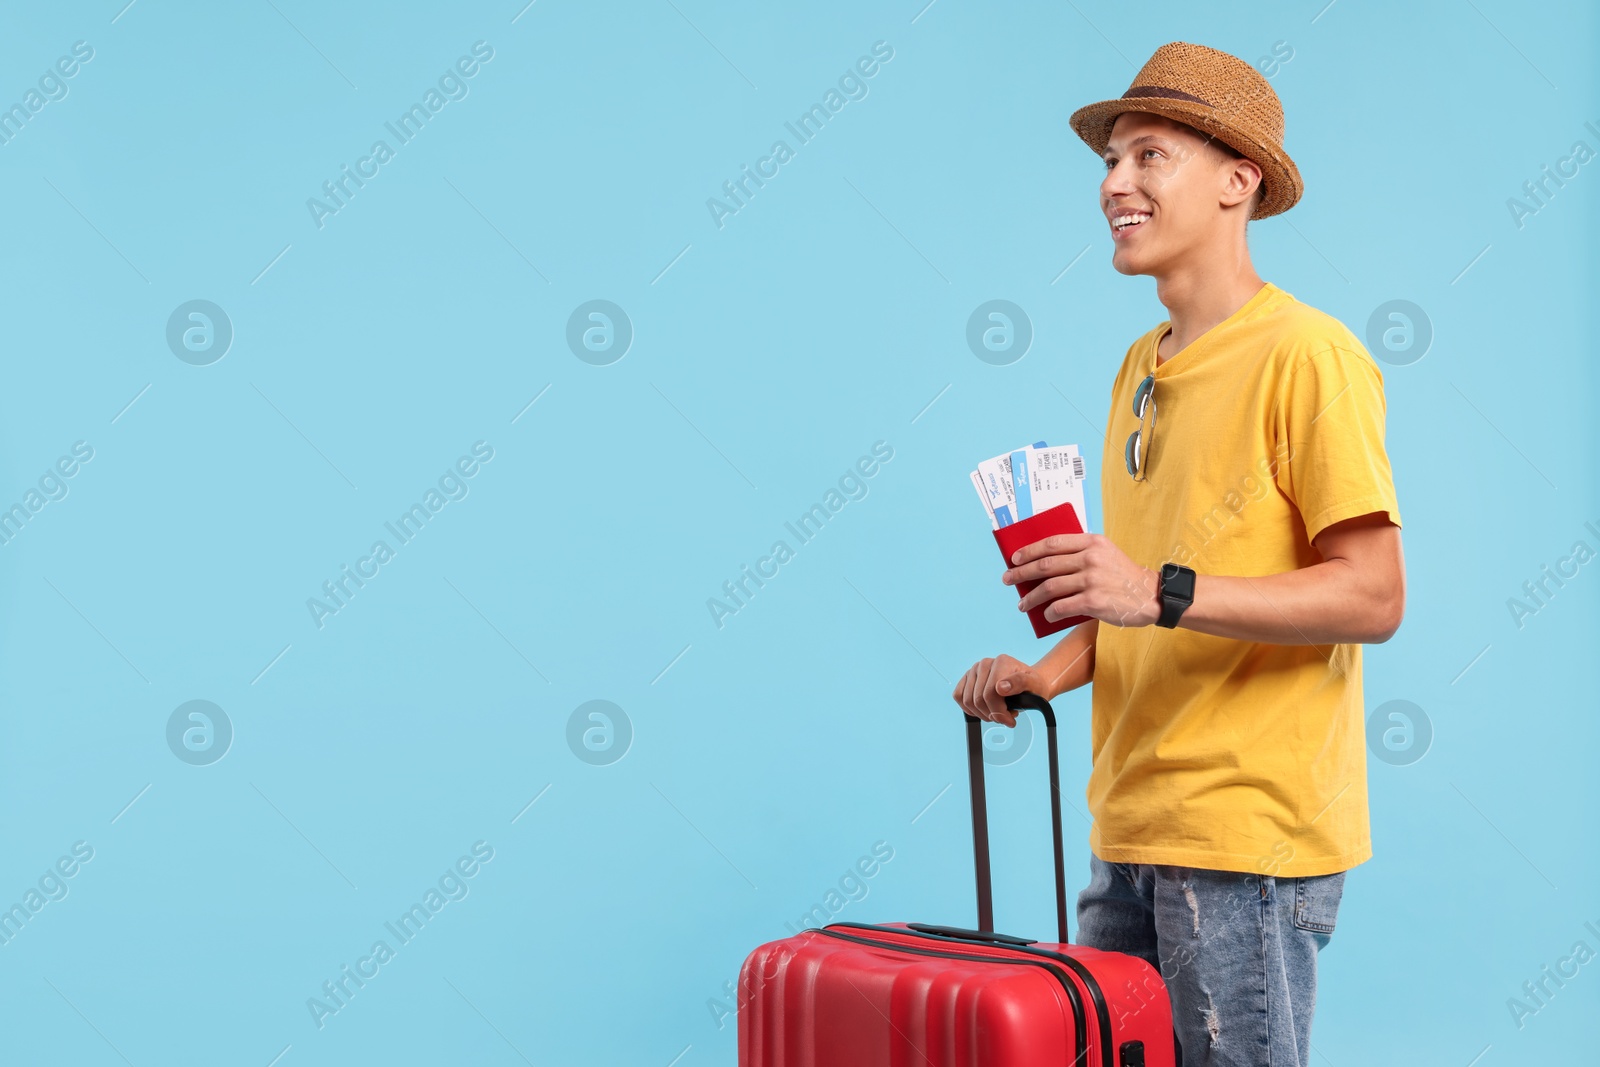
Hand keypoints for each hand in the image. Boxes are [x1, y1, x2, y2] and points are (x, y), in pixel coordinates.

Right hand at [952, 654, 1048, 726]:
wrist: (1028, 682)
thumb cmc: (1032, 685)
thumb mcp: (1034, 684)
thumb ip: (1020, 683)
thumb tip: (1000, 687)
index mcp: (1001, 662)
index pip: (990, 694)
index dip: (999, 713)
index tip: (1010, 721)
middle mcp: (985, 663)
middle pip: (979, 700)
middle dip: (992, 715)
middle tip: (1006, 717)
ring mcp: (974, 670)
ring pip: (968, 701)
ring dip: (982, 714)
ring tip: (998, 713)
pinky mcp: (966, 678)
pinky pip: (958, 696)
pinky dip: (969, 709)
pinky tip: (984, 710)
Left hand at [1003, 532, 1161, 627]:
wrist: (1151, 595)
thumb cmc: (1123, 576)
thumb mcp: (1105, 553)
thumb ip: (1080, 553)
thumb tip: (1044, 565)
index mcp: (1092, 542)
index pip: (1052, 543)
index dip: (1030, 550)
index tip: (1015, 558)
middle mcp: (1090, 558)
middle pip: (1046, 565)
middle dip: (1022, 573)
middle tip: (1008, 579)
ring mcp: (1091, 579)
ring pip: (1049, 587)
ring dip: (1031, 598)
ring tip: (1022, 604)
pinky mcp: (1093, 601)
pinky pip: (1061, 606)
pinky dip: (1050, 612)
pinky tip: (1046, 615)